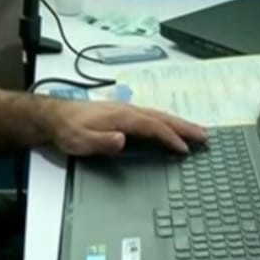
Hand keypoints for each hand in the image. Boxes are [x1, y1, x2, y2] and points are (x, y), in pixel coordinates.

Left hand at [45, 99, 207, 156]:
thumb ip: (103, 141)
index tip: (185, 148)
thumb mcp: (81, 140)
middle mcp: (128, 111)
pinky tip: (171, 127)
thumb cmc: (68, 130)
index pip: (153, 127)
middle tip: (205, 135)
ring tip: (197, 131)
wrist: (54, 117)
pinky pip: (152, 117)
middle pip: (162, 118)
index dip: (170, 138)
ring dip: (179, 123)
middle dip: (185, 127)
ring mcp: (127, 111)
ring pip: (159, 116)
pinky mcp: (124, 114)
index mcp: (122, 117)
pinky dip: (167, 122)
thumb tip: (123, 140)